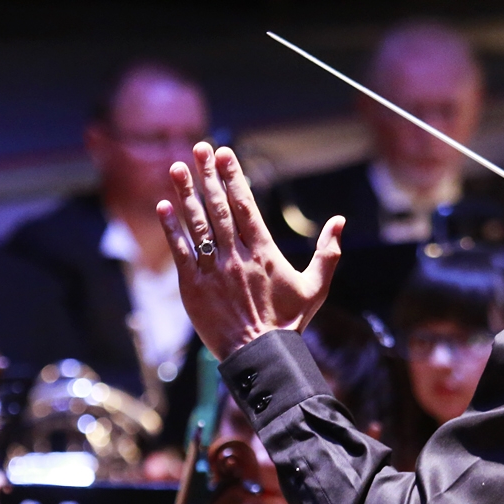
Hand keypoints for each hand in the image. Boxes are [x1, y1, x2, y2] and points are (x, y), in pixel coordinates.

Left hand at [158, 143, 344, 359]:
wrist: (260, 356)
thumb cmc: (288, 323)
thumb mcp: (316, 287)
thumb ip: (328, 252)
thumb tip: (340, 221)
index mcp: (263, 251)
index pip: (245, 204)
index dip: (233, 176)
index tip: (224, 153)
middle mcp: (236, 255)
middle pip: (219, 206)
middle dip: (208, 175)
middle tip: (200, 148)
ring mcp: (213, 270)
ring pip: (197, 224)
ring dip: (186, 194)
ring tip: (177, 167)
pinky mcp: (193, 287)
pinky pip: (180, 252)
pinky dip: (172, 228)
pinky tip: (164, 206)